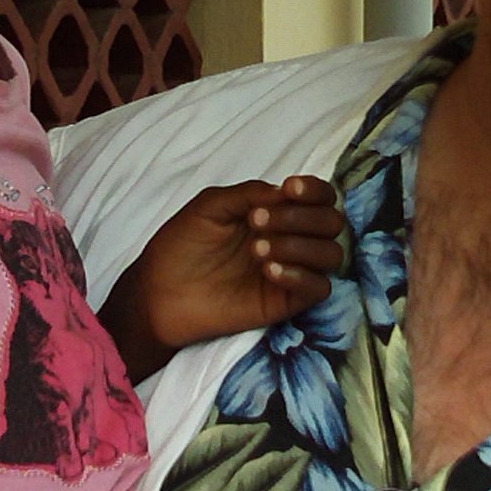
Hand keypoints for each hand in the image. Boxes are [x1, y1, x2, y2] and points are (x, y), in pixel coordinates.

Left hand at [102, 176, 344, 379]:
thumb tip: (285, 191)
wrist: (158, 292)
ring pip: (332, 254)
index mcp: (277, 212)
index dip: (313, 190)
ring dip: (300, 245)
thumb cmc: (181, 246)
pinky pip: (319, 289)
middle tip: (257, 222)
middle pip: (333, 222)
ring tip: (257, 250)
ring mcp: (291, 271)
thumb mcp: (211, 206)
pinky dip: (301, 275)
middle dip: (301, 218)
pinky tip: (268, 271)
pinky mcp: (286, 302)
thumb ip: (249, 193)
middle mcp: (291, 239)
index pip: (320, 196)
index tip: (288, 189)